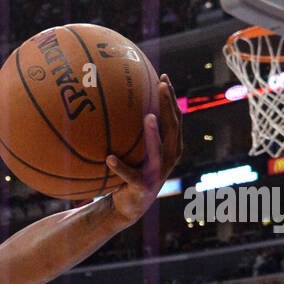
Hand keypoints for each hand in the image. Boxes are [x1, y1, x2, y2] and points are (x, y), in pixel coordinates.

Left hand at [107, 75, 181, 224]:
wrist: (129, 205)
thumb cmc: (132, 170)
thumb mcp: (135, 148)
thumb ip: (134, 130)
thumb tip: (117, 101)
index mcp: (170, 146)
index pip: (174, 117)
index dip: (170, 98)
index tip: (163, 77)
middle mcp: (169, 157)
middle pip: (173, 127)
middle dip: (169, 105)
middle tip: (161, 86)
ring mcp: (157, 172)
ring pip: (158, 151)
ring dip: (154, 134)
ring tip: (148, 116)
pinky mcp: (142, 186)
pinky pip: (130, 174)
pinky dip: (120, 167)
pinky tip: (109, 158)